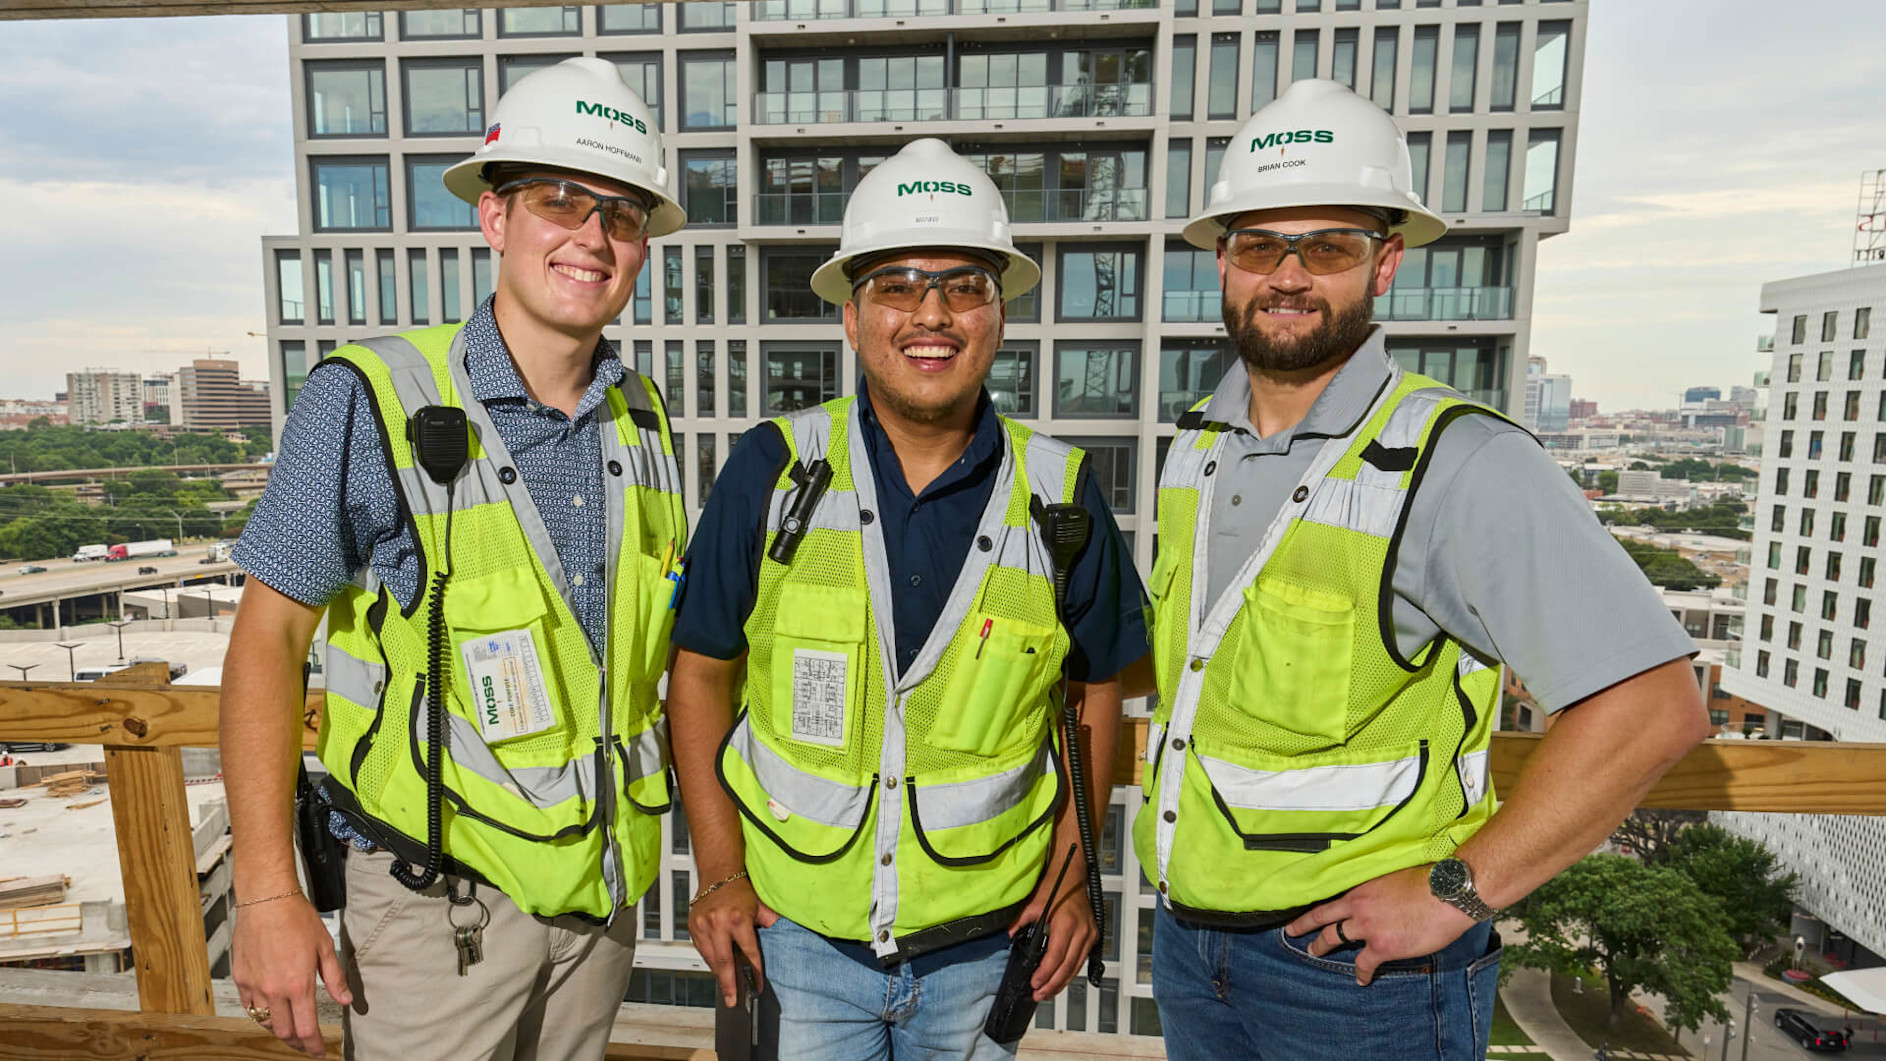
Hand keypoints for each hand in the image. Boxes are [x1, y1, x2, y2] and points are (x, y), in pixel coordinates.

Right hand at [232, 893, 351, 1056]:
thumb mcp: (325, 947)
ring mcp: (254, 986)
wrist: (266, 901)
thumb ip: (334, 978)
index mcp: (298, 985)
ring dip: (279, 1030)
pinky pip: (249, 1007)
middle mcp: (273, 990)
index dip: (314, 1045)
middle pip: (284, 1032)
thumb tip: (345, 1000)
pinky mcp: (241, 979)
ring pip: (265, 1022)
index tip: (319, 1052)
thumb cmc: (297, 919)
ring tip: (291, 1029)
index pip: (306, 1029)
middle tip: (307, 1044)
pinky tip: (270, 1011)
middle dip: (297, 1043)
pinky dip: (261, 1014)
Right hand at [686, 875, 777, 1006]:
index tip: (758, 987)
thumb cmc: (740, 890)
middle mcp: (718, 924)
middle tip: (733, 1001)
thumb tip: (788, 937)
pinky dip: (711, 961)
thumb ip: (772, 923)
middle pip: (724, 962)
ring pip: (711, 959)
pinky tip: (718, 968)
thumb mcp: (761, 906)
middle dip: (729, 984)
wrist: (718, 874)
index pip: (749, 953)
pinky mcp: (693, 927)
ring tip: (727, 988)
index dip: (755, 972)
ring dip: (719, 975)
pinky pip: (702, 951)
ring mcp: (703, 926)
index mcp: (738, 919)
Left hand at [1007, 863, 1097, 1002]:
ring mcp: (1089, 934)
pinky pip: (1081, 959)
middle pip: (1068, 966)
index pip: (1056, 955)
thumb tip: (1007, 937)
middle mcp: (1082, 930)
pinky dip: (1070, 971)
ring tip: (1047, 993)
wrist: (1072, 876)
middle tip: (1039, 995)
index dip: (1046, 973)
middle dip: (1053, 984)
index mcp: (1067, 923)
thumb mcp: (1032, 904)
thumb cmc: (1055, 887)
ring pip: (1076, 966)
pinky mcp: (1092, 936)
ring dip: (1062, 982)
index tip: (1035, 983)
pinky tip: (1060, 979)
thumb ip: (1019, 922)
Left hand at [1283, 864, 1477, 985]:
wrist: (1446, 894)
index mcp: (1361, 886)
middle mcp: (1358, 906)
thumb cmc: (1428, 879)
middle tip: (1290, 932)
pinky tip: (1361, 979)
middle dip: (1303, 925)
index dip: (1314, 902)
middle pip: (1322, 917)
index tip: (1301, 905)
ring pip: (1334, 938)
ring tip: (1313, 952)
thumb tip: (1379, 889)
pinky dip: (1361, 973)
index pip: (1330, 895)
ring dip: (1321, 947)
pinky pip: (1364, 963)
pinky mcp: (1382, 946)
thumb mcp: (1393, 873)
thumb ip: (1379, 884)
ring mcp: (1367, 927)